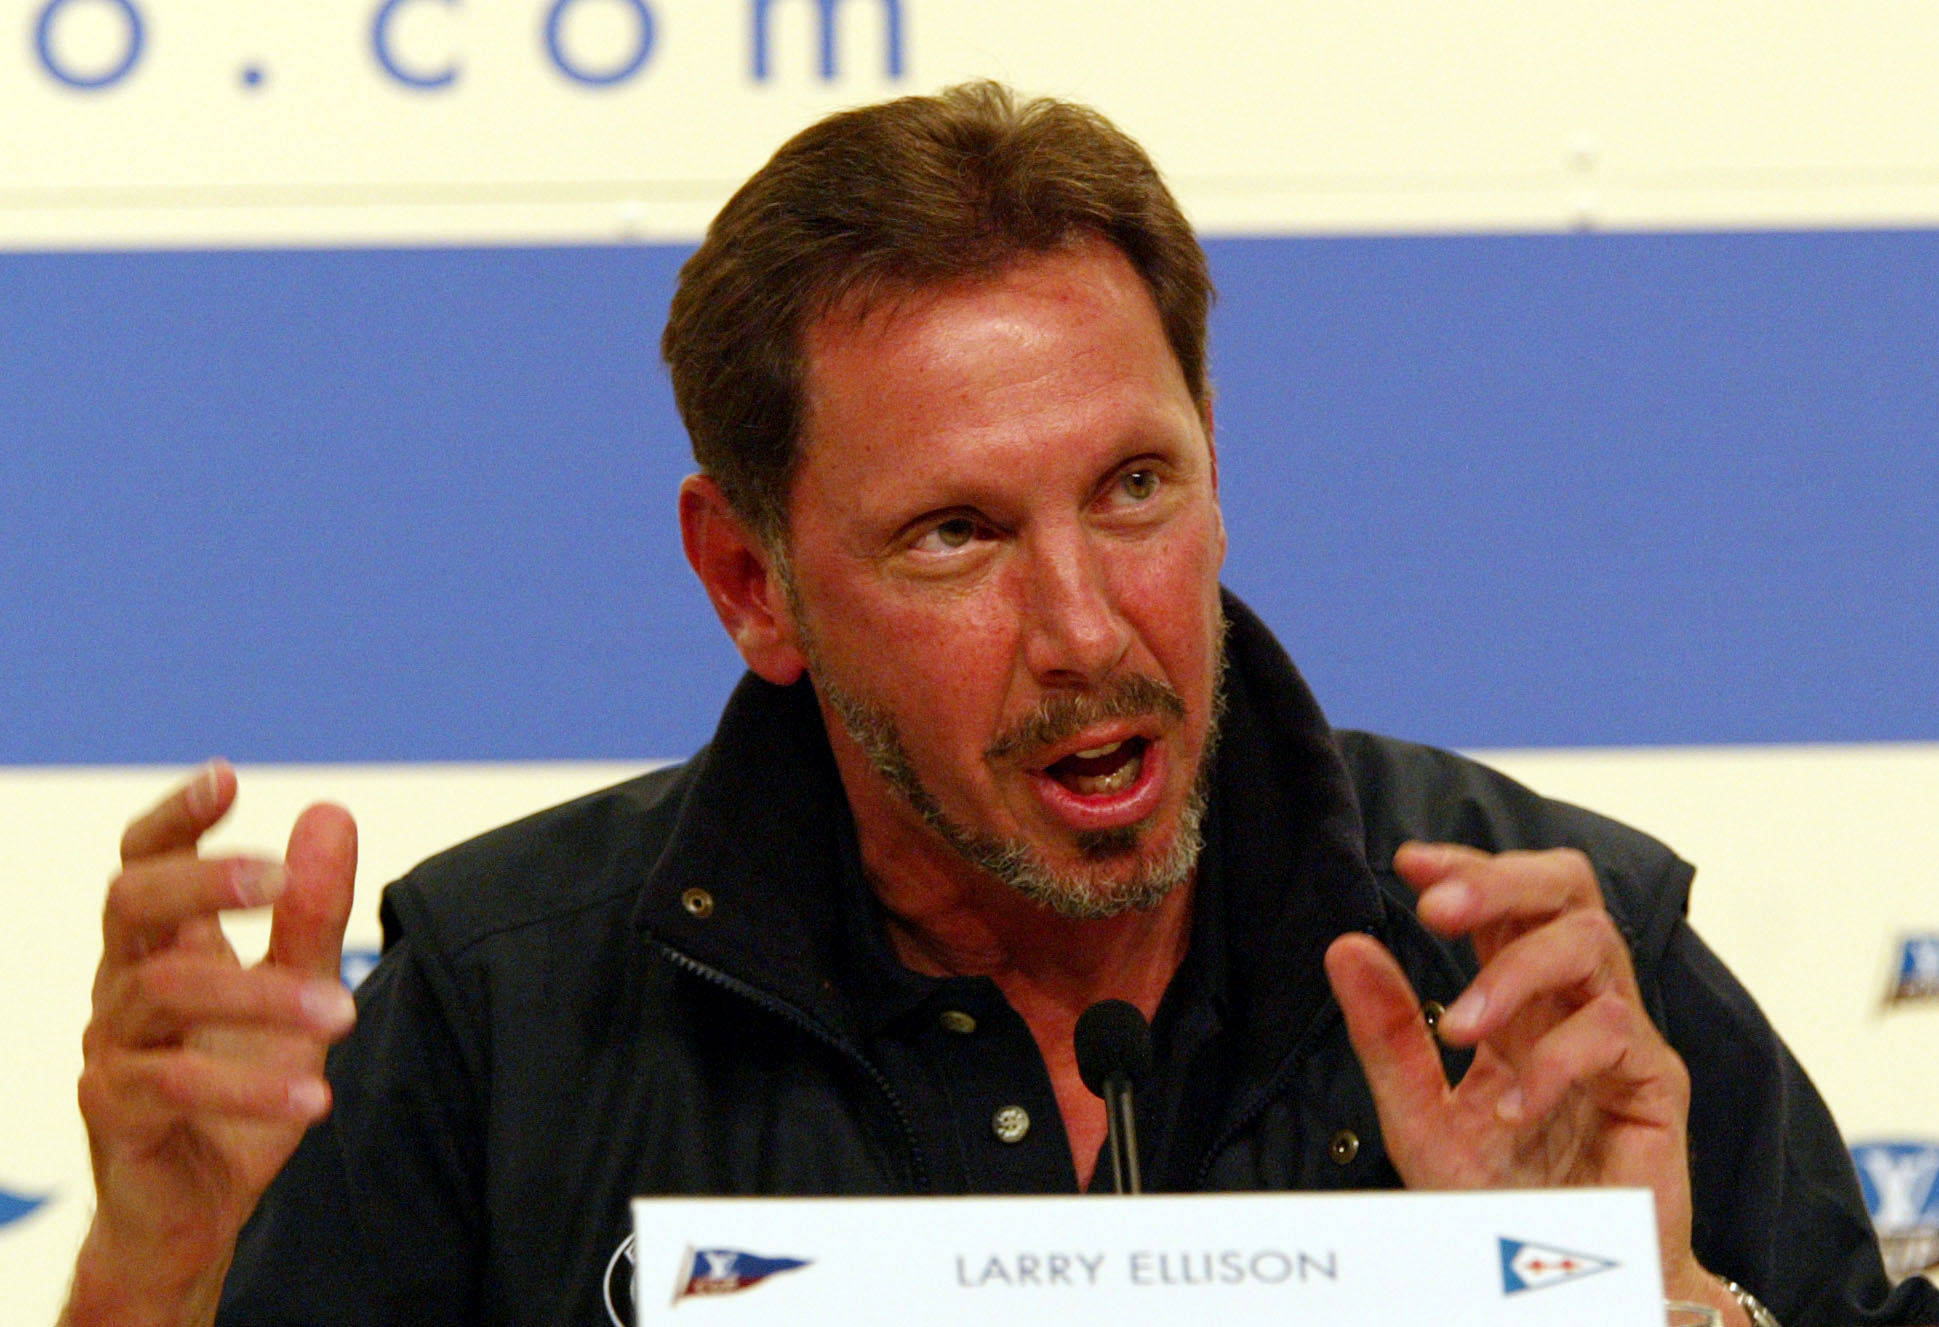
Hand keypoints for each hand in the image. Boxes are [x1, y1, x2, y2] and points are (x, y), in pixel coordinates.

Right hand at [63, 762, 357, 1326]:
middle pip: (130, 901)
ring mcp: (111, 1048)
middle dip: (202, 879)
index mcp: (162, 945)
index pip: (145, 860)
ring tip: (345, 1014)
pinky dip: (250, 1088)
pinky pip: (173, 1085)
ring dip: (261, 997)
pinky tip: (316, 1098)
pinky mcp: (115, 1114)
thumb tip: (330, 810)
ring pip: (165, 991)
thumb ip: (312, 912)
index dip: (175, 816)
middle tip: (278, 877)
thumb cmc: (243, 1085)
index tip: (226, 775)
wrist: (200, 1208)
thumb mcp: (297, 989)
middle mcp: (123, 985)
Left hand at [1325, 842, 1730, 1310]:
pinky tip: (1515, 1106)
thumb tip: (1345, 946)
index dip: (1467, 867)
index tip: (1409, 862)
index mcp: (1520, 997)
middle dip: (1500, 880)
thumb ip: (1386, 1036)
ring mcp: (1620, 1037)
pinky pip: (1616, 1031)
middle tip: (1436, 907)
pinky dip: (1555, 1061)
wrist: (1559, 1278)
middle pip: (1565, 889)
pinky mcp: (1656, 1085)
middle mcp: (1572, 1001)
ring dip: (1514, 973)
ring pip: (1591, 942)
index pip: (1505, 901)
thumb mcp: (1420, 1116)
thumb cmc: (1498, 1200)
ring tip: (1460, 1028)